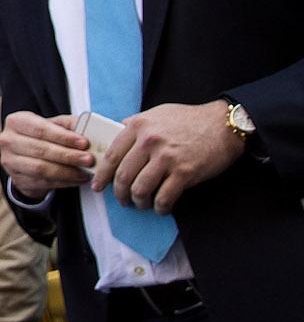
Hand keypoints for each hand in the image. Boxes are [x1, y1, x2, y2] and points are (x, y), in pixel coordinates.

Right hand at [0, 111, 92, 198]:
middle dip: (68, 155)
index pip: (41, 129)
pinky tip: (76, 179)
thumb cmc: (41, 137)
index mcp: (16, 122)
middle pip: (40, 149)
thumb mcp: (52, 125)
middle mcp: (8, 140)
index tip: (84, 143)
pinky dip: (63, 182)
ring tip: (84, 172)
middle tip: (88, 159)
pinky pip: (42, 182)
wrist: (25, 156)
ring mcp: (10, 161)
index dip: (63, 137)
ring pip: (40, 168)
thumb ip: (68, 125)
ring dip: (66, 171)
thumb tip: (88, 128)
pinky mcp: (17, 179)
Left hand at [95, 100, 241, 213]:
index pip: (111, 155)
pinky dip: (160, 207)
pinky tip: (161, 208)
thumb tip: (117, 130)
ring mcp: (167, 158)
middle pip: (123, 176)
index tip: (97, 186)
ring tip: (141, 204)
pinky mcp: (185, 172)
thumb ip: (136, 123)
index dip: (102, 175)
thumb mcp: (157, 113)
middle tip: (122, 200)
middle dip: (119, 193)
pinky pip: (164, 197)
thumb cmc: (189, 119)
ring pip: (140, 189)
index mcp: (138, 126)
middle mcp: (149, 142)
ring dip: (138, 202)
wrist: (224, 124)